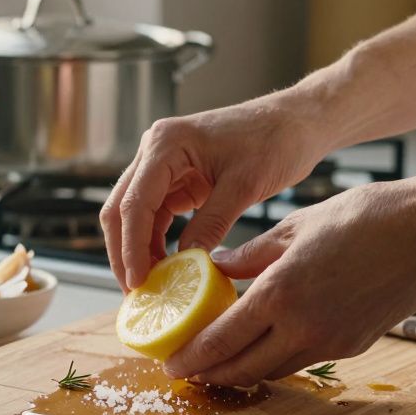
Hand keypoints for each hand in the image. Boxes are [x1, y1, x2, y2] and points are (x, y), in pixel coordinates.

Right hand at [100, 91, 332, 291]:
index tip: (138, 282)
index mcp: (166, 143)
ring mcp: (162, 164)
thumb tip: (185, 264)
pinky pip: (155, 214)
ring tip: (150, 284)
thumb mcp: (244, 186)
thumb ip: (212, 223)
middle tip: (136, 291)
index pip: (135, 203)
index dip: (132, 247)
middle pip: (121, 208)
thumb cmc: (275, 142)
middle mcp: (155, 150)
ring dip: (137, 248)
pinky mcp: (176, 179)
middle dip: (124, 251)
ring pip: (133, 214)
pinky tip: (165, 266)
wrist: (294, 123)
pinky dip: (155, 240)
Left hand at [163, 179, 415, 384]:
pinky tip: (264, 345)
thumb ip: (250, 254)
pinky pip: (302, 360)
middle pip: (243, 369)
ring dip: (242, 371)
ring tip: (219, 363)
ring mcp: (331, 342)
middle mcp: (303, 328)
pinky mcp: (353, 346)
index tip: (171, 364)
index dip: (192, 358)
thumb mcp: (295, 227)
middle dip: (210, 375)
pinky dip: (276, 359)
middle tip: (187, 372)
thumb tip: (215, 267)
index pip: (222, 341)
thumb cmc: (363, 217)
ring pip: (273, 370)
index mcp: (280, 294)